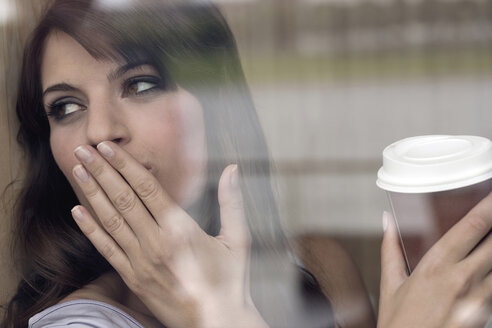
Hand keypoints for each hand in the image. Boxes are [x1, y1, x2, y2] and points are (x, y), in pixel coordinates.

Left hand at [70, 141, 267, 327]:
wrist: (217, 321)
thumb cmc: (230, 280)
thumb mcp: (238, 240)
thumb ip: (232, 202)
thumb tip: (232, 169)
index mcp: (180, 229)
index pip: (147, 188)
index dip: (125, 165)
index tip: (109, 147)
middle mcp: (156, 242)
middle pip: (123, 199)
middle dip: (102, 171)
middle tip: (83, 150)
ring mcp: (141, 262)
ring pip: (111, 220)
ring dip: (92, 193)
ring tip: (77, 170)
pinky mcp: (133, 278)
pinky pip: (107, 249)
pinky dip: (90, 229)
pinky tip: (77, 212)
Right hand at [378, 193, 491, 327]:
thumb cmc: (399, 325)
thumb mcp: (390, 284)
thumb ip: (390, 248)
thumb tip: (386, 221)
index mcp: (435, 267)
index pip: (470, 227)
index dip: (487, 206)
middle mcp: (461, 280)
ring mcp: (478, 299)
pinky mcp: (485, 315)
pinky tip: (490, 267)